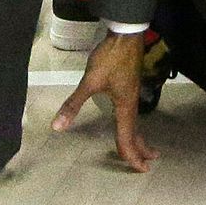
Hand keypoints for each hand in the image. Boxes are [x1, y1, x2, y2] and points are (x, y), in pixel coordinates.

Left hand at [53, 28, 158, 170]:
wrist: (126, 35)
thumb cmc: (110, 58)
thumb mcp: (90, 81)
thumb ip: (73, 104)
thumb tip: (57, 126)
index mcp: (124, 106)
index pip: (126, 136)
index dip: (130, 154)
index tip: (138, 170)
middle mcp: (131, 104)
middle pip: (136, 132)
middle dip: (141, 149)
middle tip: (148, 164)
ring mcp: (132, 95)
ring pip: (136, 123)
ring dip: (140, 138)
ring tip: (146, 148)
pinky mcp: (130, 88)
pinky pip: (133, 115)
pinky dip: (134, 126)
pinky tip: (130, 123)